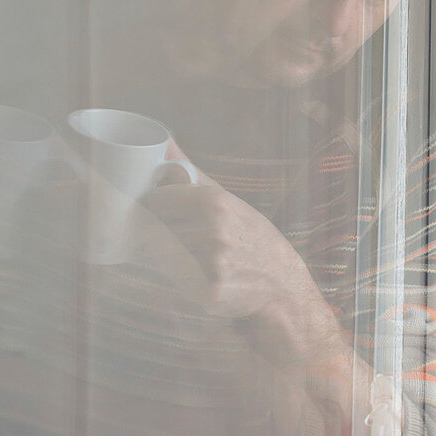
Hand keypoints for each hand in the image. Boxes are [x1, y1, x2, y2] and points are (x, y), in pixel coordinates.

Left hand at [140, 175, 343, 365]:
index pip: (156, 200)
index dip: (153, 207)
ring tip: (191, 259)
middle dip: (157, 234)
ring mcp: (210, 262)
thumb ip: (191, 173)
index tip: (158, 212)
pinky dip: (176, 281)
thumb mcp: (228, 201)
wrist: (282, 286)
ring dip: (165, 258)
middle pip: (154, 229)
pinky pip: (170, 282)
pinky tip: (197, 279)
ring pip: (159, 256)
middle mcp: (212, 230)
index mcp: (215, 202)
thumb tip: (163, 142)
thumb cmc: (251, 240)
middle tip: (176, 239)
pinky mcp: (208, 293)